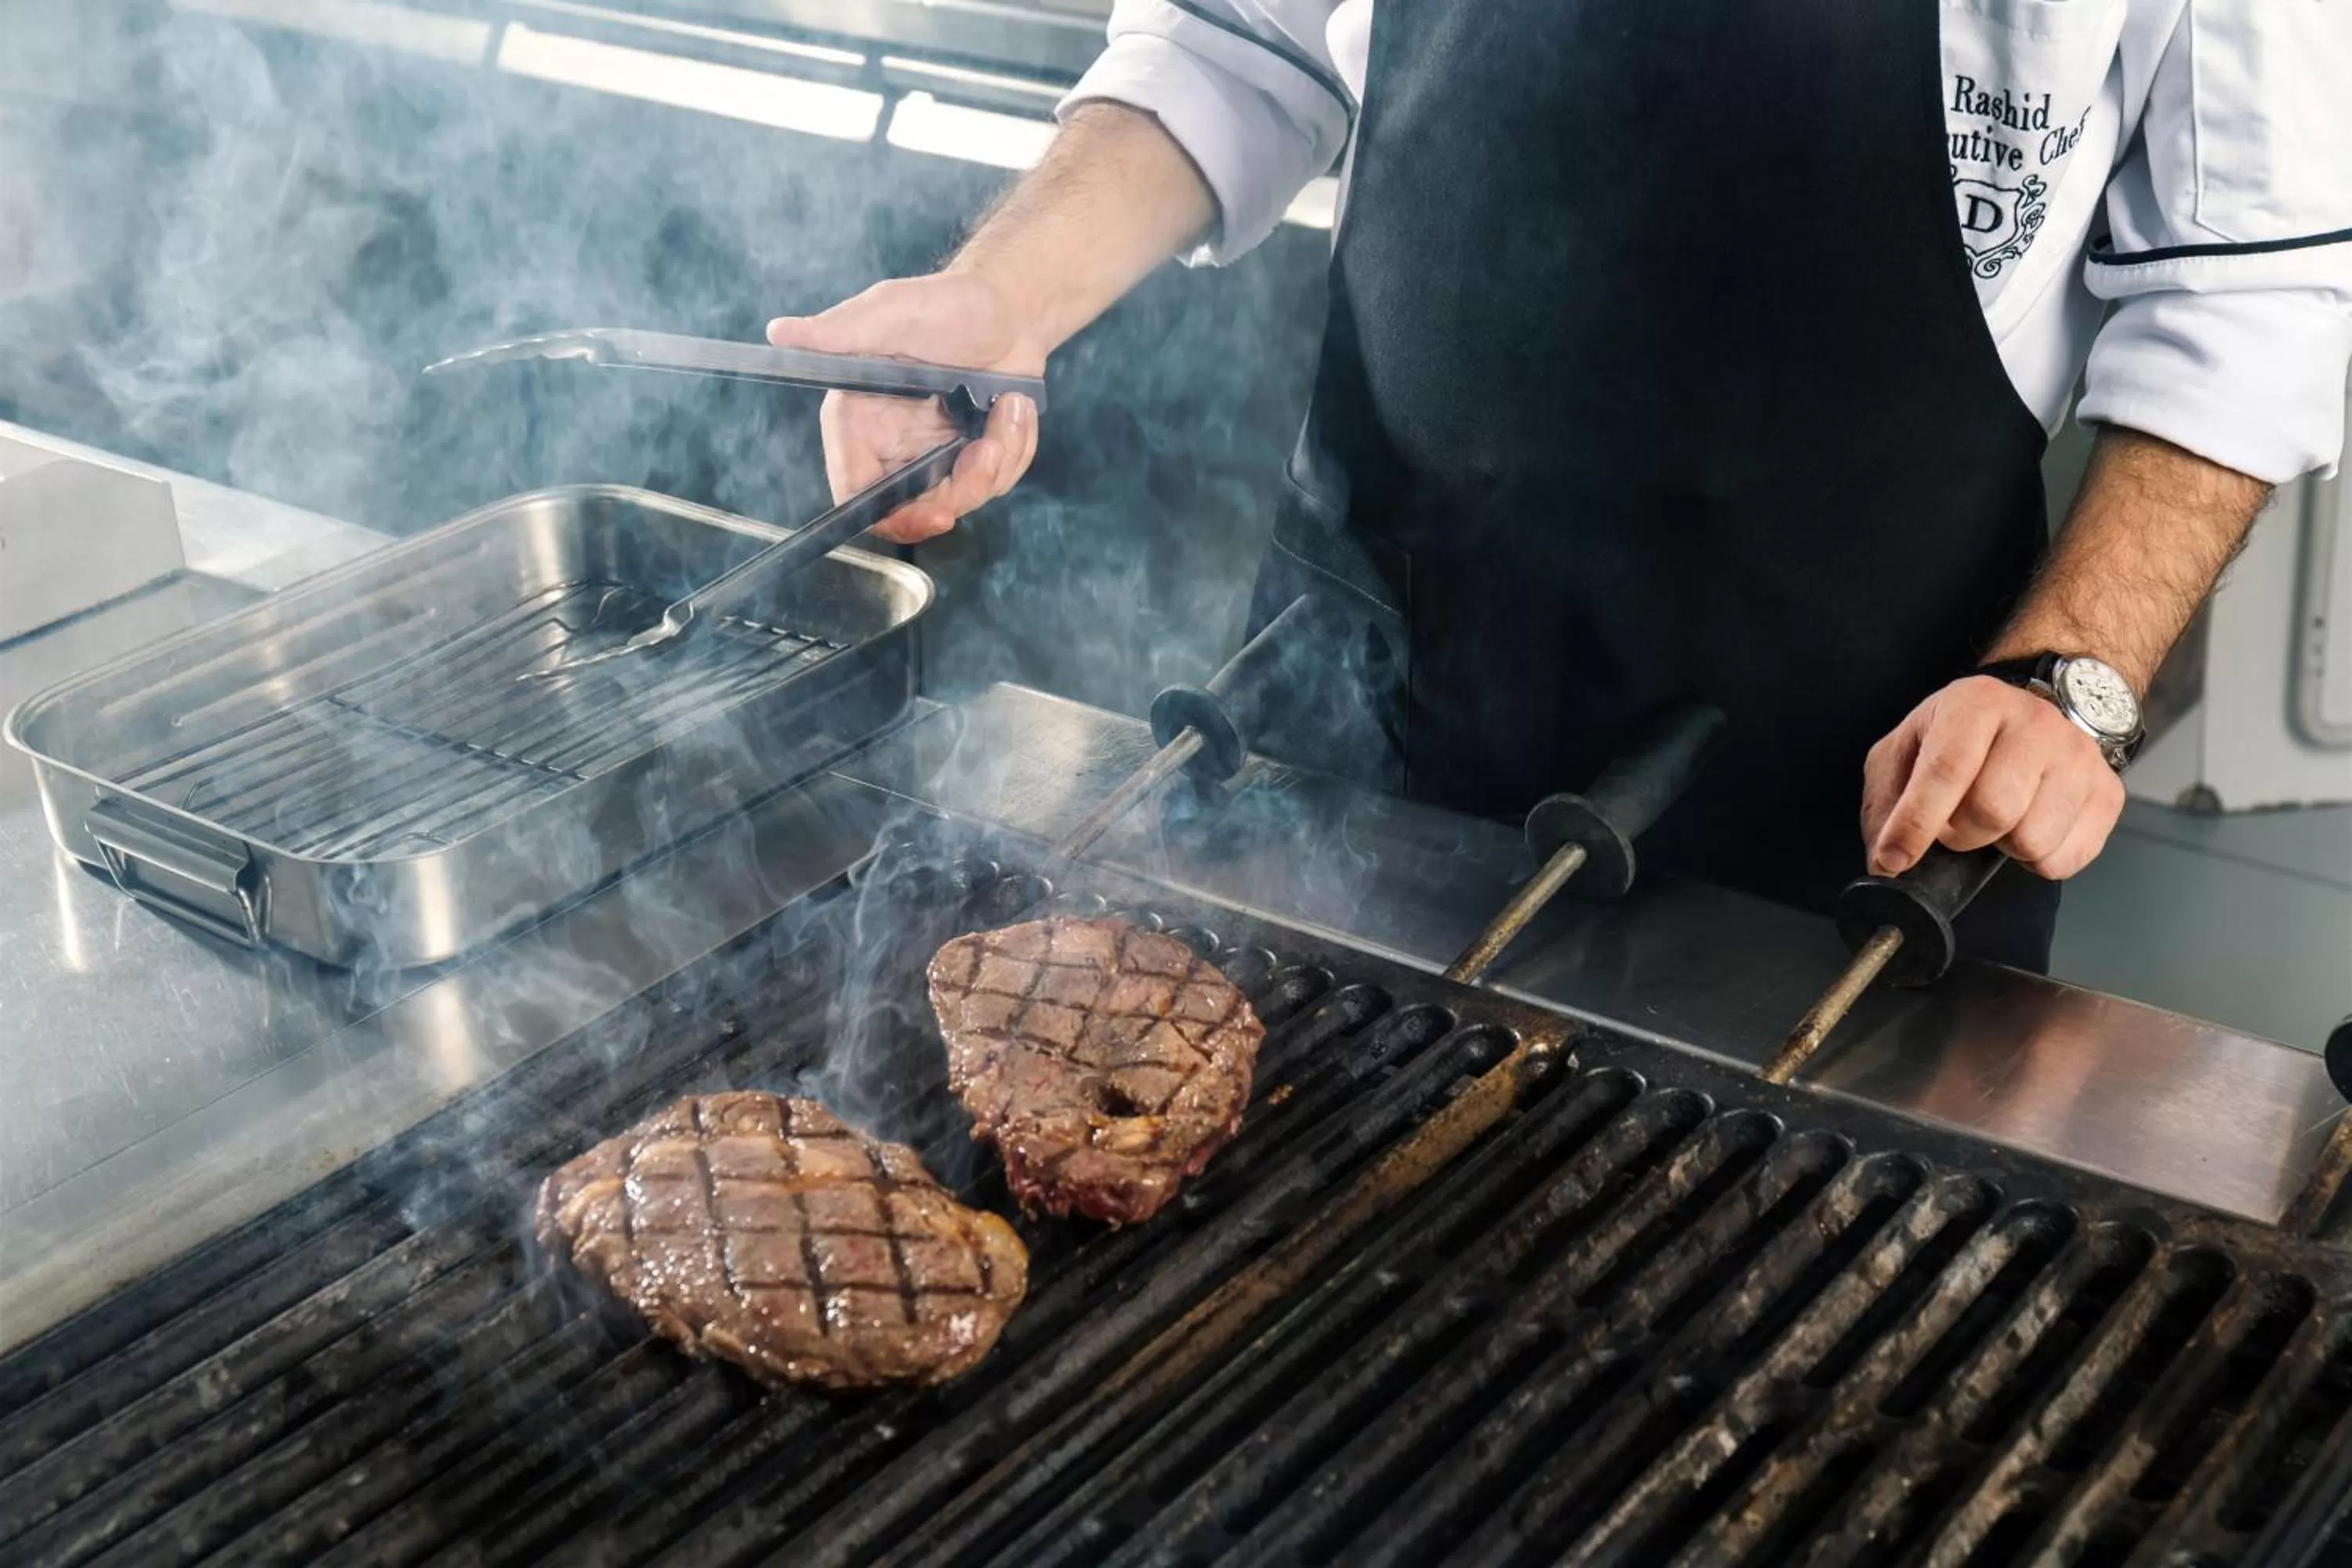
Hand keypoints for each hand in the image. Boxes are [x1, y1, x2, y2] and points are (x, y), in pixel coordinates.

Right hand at [767, 272, 1043, 543]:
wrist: (1008, 307)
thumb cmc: (946, 303)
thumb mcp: (892, 313)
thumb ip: (839, 332)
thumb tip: (779, 333)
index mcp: (859, 422)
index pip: (858, 494)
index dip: (892, 516)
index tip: (936, 514)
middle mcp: (893, 447)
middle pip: (919, 508)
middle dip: (964, 486)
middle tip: (988, 449)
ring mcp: (936, 455)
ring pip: (966, 495)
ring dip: (998, 456)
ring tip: (1008, 405)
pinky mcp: (973, 456)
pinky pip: (997, 479)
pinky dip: (1015, 446)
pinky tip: (1014, 405)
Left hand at [1861, 675, 2126, 880]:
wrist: (2031, 715)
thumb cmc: (1959, 738)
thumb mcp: (1905, 750)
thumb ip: (1887, 801)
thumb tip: (1887, 861)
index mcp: (1978, 703)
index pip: (1947, 770)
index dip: (1916, 823)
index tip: (1894, 859)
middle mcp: (2036, 723)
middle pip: (1994, 810)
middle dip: (1962, 835)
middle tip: (1956, 826)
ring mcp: (2079, 757)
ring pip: (2032, 840)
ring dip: (2002, 848)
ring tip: (1996, 822)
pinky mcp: (2107, 792)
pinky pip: (2066, 858)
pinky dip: (2037, 860)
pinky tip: (2027, 828)